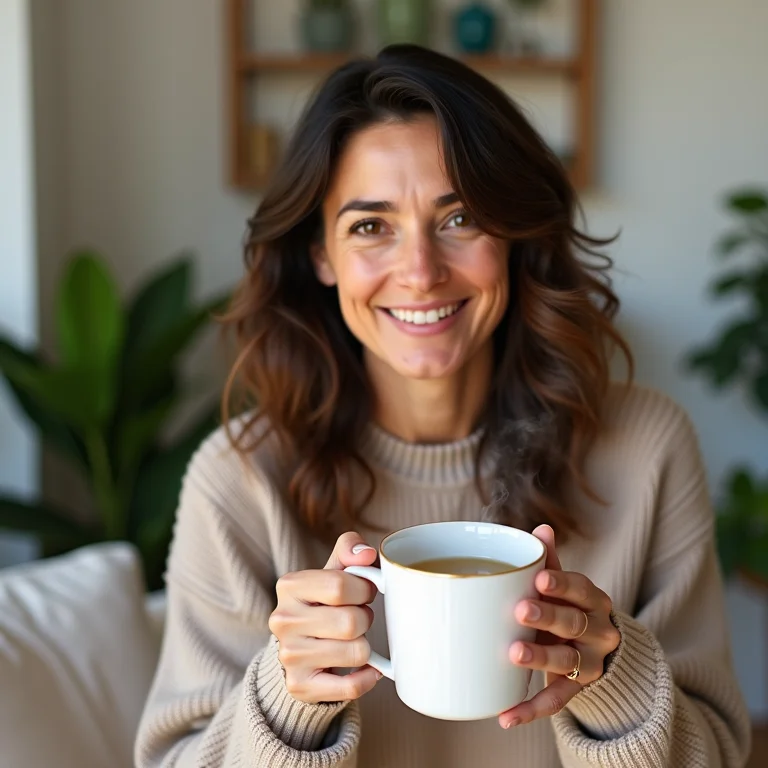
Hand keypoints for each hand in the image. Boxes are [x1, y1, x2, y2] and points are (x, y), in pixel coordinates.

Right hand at [268, 532, 381, 703]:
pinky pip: (352, 686)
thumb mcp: (333, 571)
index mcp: (289, 586)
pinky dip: (368, 677)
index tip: (363, 592)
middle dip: (366, 619)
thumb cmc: (324, 603)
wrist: (299, 648)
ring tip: (351, 639)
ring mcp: (289, 656)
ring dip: (365, 646)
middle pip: (352, 621)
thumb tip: (367, 554)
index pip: (340, 585)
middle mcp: (283, 620)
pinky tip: (364, 667)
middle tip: (357, 618)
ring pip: (357, 652)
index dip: (364, 589)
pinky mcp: (300, 686)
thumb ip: (349, 550)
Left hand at [499, 524, 620, 729]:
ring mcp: (589, 662)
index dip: (561, 584)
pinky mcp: (578, 688)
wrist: (600, 648)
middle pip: (573, 624)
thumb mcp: (566, 585)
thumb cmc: (571, 606)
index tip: (539, 578)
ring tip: (513, 654)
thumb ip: (551, 561)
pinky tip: (506, 716)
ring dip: (539, 658)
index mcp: (594, 600)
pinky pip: (556, 700)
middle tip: (520, 611)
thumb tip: (541, 529)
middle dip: (547, 617)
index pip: (581, 589)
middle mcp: (598, 631)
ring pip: (566, 660)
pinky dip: (530, 710)